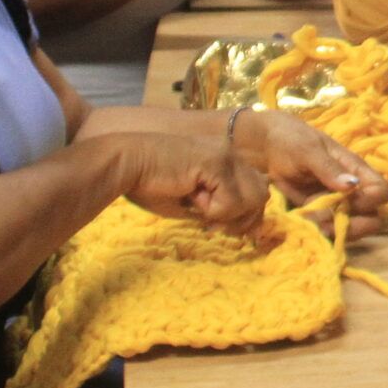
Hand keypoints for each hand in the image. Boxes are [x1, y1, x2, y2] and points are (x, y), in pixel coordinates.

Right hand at [121, 134, 271, 242]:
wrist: (126, 163)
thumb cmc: (151, 184)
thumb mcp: (194, 203)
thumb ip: (222, 212)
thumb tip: (251, 232)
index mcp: (226, 161)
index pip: (257, 191)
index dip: (249, 216)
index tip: (233, 231)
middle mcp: (231, 154)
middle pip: (262, 195)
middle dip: (242, 219)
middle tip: (210, 222)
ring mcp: (226, 155)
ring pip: (253, 198)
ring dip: (227, 213)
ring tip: (198, 205)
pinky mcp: (216, 162)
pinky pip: (231, 201)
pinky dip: (214, 209)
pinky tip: (190, 196)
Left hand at [233, 109, 387, 231]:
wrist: (265, 147)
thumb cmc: (291, 140)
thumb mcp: (308, 150)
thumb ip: (329, 168)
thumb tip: (352, 185)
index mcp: (356, 170)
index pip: (382, 192)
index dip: (371, 201)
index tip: (348, 200)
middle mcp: (351, 192)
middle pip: (372, 219)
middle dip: (353, 226)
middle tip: (327, 221)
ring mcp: (335, 206)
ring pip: (350, 230)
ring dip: (332, 231)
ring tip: (308, 220)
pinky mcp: (318, 216)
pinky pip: (327, 232)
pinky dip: (317, 233)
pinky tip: (302, 223)